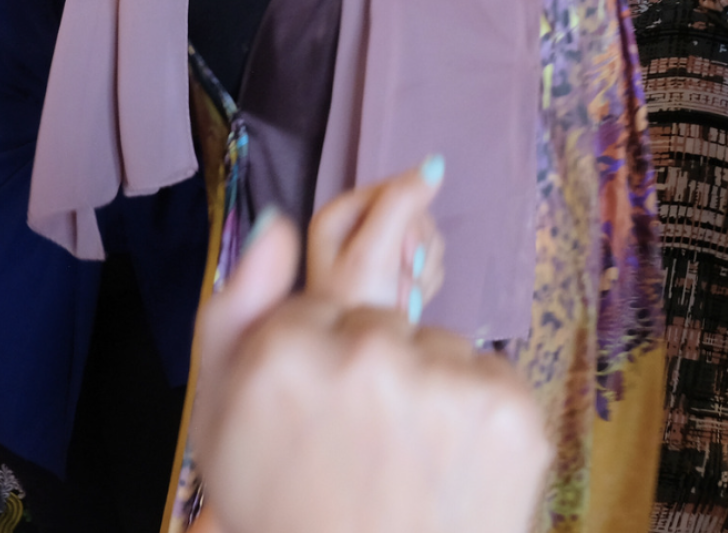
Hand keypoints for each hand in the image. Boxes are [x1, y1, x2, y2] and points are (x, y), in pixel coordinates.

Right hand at [194, 217, 550, 532]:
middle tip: (365, 452)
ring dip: (430, 393)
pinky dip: (477, 420)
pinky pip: (488, 379)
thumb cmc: (288, 515)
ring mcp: (443, 380)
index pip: (317, 311)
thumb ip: (235, 312)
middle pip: (382, 323)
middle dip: (376, 373)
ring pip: (440, 348)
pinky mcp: (507, 410)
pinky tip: (449, 471)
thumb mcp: (220, 425)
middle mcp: (365, 352)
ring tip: (408, 468)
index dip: (318, 367)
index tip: (317, 422)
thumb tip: (277, 223)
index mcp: (285, 353)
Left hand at [305, 159, 446, 321]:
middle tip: (400, 285)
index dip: (408, 224)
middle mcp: (354, 227)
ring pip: (427, 237)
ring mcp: (376, 250)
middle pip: (416, 213)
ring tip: (402, 298)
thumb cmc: (354, 317)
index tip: (398, 259)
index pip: (397, 189)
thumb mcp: (373, 257)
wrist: (358, 375)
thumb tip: (434, 163)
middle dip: (417, 251)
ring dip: (423, 270)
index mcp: (337, 215)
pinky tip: (408, 303)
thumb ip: (400, 206)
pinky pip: (431, 260)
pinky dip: (426, 282)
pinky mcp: (395, 271)